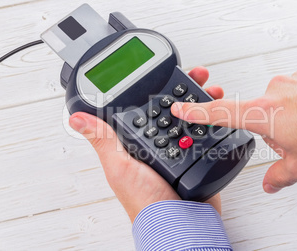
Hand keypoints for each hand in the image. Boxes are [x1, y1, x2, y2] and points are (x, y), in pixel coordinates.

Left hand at [69, 67, 223, 222]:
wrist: (180, 223)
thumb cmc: (147, 202)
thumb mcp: (120, 167)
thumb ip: (104, 141)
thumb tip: (77, 119)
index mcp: (139, 143)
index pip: (146, 107)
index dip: (155, 89)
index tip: (164, 74)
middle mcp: (160, 144)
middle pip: (174, 108)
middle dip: (185, 89)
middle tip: (195, 75)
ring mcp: (182, 149)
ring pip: (193, 118)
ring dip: (203, 101)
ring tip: (210, 87)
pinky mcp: (199, 156)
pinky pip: (208, 133)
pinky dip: (214, 120)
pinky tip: (219, 111)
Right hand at [171, 64, 296, 192]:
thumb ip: (278, 177)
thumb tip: (269, 184)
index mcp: (263, 114)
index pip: (220, 113)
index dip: (196, 112)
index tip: (180, 106)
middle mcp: (274, 92)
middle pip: (262, 113)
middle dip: (275, 128)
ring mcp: (293, 78)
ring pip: (284, 100)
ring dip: (294, 114)